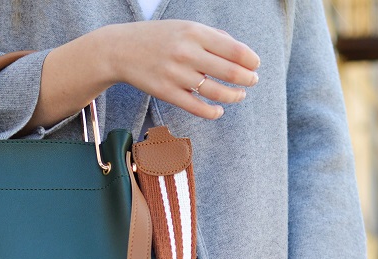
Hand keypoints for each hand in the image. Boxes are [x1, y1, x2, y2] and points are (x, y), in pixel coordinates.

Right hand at [25, 20, 260, 131]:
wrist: (121, 50)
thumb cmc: (157, 38)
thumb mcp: (184, 27)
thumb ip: (211, 37)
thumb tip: (239, 52)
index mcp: (194, 33)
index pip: (233, 49)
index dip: (250, 60)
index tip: (256, 65)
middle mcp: (187, 53)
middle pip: (228, 72)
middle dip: (246, 80)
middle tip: (252, 82)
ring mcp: (177, 75)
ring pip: (215, 92)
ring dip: (233, 97)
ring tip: (239, 96)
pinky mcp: (167, 93)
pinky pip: (196, 107)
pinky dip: (212, 112)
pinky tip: (219, 111)